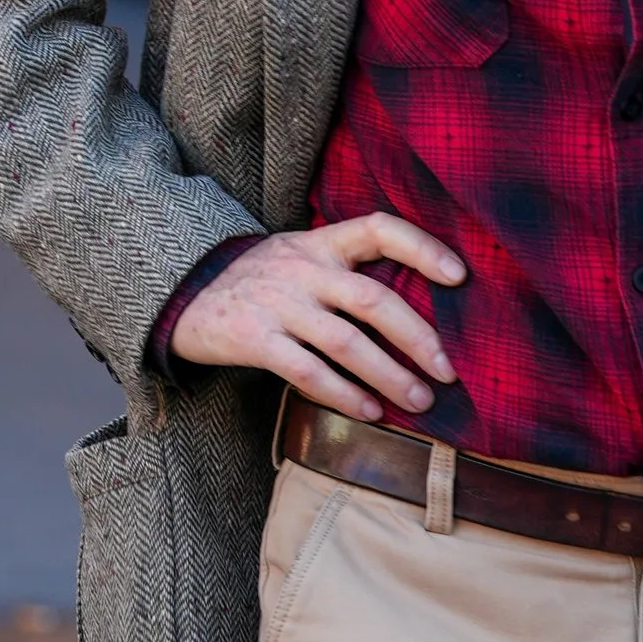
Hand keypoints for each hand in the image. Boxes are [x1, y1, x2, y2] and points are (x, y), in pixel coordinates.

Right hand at [169, 211, 463, 420]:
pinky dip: (344, 395)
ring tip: (419, 401)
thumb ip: (345, 269)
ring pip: (346, 343)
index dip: (422, 248)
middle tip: (448, 372)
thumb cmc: (259, 282)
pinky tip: (369, 412)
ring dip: (389, 376)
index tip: (460, 276)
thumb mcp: (298, 256)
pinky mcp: (253, 340)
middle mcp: (302, 268)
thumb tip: (417, 309)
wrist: (182, 296)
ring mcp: (277, 304)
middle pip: (372, 300)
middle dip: (418, 339)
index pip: (379, 229)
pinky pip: (308, 372)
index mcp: (320, 243)